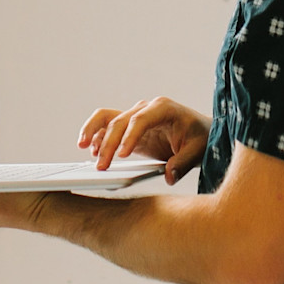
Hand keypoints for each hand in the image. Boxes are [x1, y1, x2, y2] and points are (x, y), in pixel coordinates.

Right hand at [78, 96, 210, 183]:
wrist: (200, 132)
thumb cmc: (201, 137)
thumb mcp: (197, 150)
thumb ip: (184, 162)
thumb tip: (170, 176)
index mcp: (163, 108)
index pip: (141, 120)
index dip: (130, 137)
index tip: (122, 156)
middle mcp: (145, 108)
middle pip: (120, 121)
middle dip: (108, 144)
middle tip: (101, 167)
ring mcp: (135, 116)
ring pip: (107, 118)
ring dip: (93, 132)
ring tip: (83, 148)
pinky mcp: (128, 128)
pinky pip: (106, 127)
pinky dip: (96, 136)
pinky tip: (91, 151)